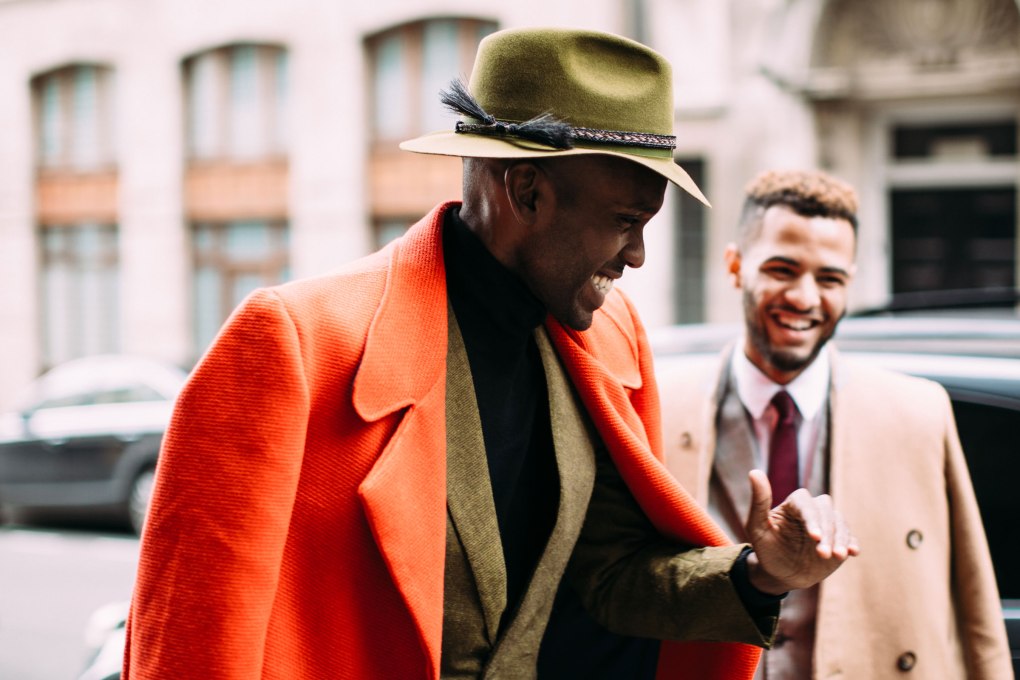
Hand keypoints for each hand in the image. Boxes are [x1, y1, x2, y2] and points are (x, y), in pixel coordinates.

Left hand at [743, 469, 859, 594]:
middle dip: (827, 532)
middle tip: (823, 554)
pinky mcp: (839, 539)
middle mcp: (812, 510)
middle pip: (826, 511)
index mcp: (793, 504)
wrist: (780, 574)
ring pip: (839, 523)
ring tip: (838, 556)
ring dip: (841, 539)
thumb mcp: (757, 528)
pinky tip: (853, 552)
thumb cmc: (766, 549)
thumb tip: (754, 471)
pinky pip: (849, 536)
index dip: (812, 518)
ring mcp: (827, 524)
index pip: (805, 503)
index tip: (815, 537)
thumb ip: (758, 502)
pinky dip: (851, 542)